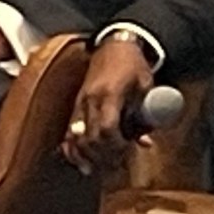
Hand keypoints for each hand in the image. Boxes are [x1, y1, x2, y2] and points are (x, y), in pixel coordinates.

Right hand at [63, 37, 152, 173]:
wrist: (116, 44)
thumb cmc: (134, 65)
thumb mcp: (146, 87)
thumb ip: (144, 116)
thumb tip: (144, 142)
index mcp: (109, 94)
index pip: (106, 129)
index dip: (115, 147)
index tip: (125, 155)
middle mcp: (89, 100)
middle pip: (89, 138)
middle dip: (102, 157)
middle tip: (115, 167)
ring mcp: (79, 103)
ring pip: (74, 138)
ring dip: (87, 156)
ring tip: (100, 168)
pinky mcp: (75, 105)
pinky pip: (68, 132)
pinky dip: (73, 149)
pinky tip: (80, 161)